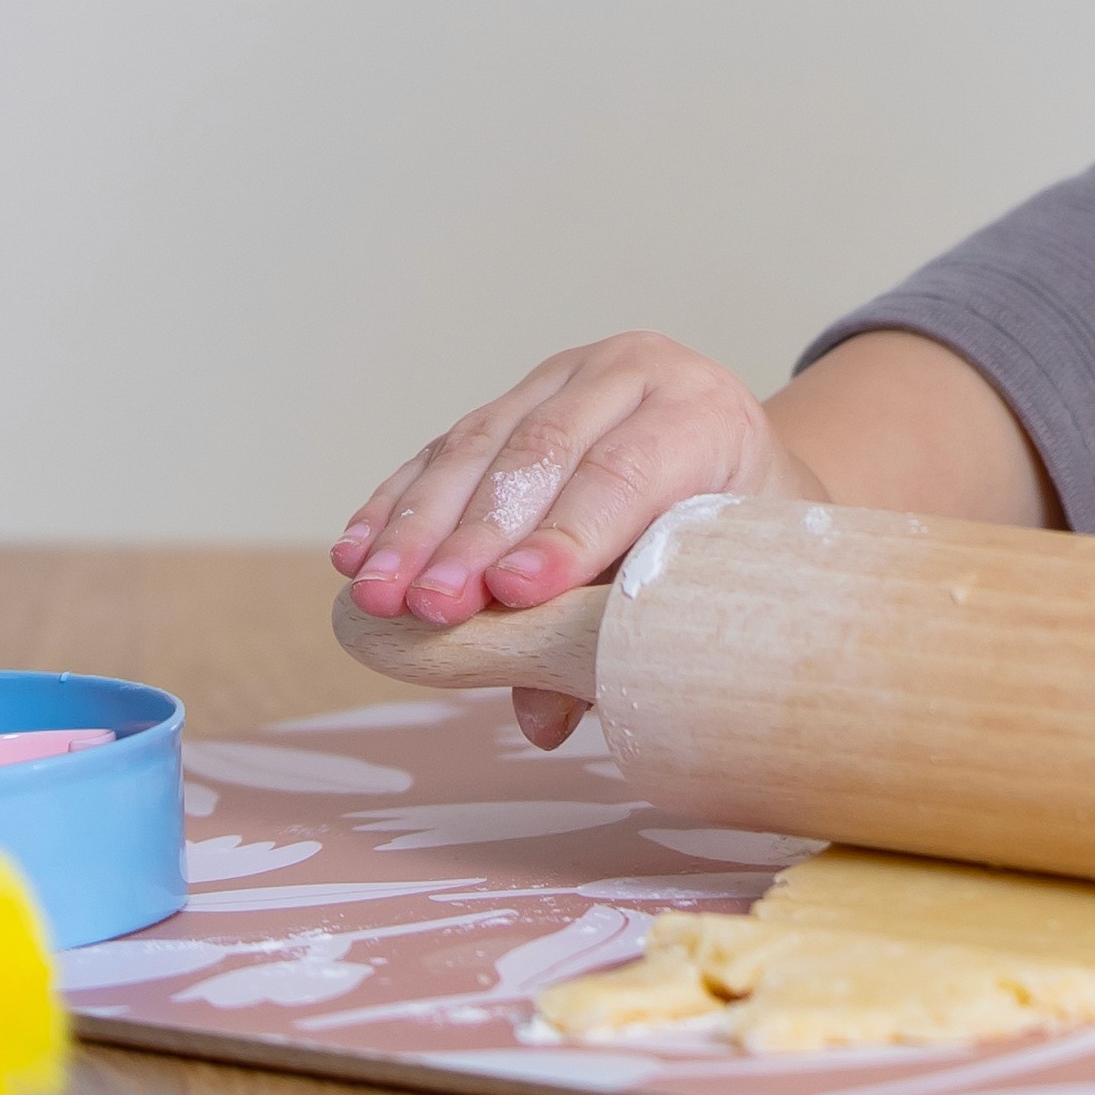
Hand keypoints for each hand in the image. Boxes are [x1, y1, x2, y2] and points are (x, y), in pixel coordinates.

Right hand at [334, 332, 819, 630]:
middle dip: (474, 538)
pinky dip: (395, 506)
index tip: (510, 593)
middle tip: (427, 608)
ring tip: (376, 595)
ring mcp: (565, 377)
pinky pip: (442, 451)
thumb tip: (543, 720)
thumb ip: (627, 636)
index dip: (566, 534)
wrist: (737, 473)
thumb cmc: (728, 541)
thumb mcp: (706, 582)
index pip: (626, 472)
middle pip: (541, 454)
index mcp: (701, 412)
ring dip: (417, 527)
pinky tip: (357, 556)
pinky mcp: (510, 398)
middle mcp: (632, 374)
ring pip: (478, 446)